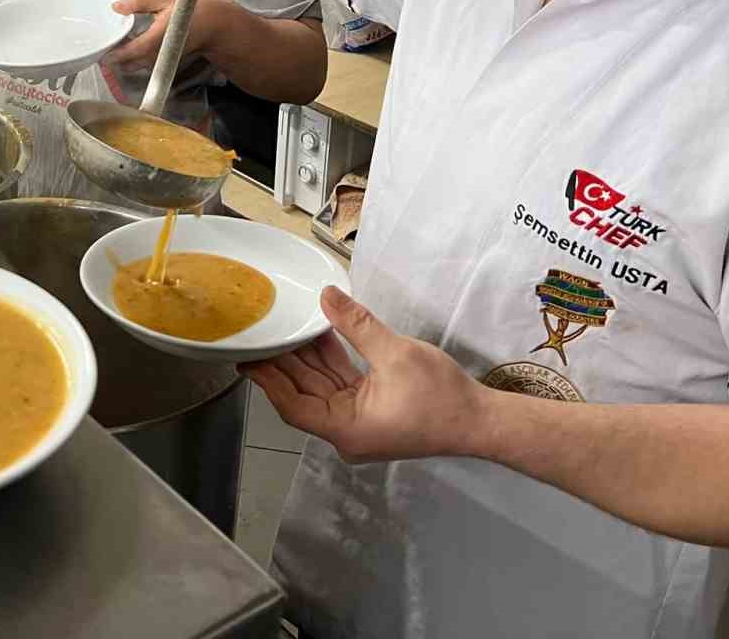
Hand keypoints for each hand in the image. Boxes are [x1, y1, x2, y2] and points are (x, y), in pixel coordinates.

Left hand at [106, 0, 230, 72]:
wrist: (217, 25)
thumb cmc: (193, 9)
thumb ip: (139, 2)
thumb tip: (117, 7)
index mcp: (159, 36)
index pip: (133, 51)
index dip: (116, 55)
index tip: (102, 54)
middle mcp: (161, 52)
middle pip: (131, 64)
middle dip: (116, 60)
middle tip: (104, 49)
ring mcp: (165, 59)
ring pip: (138, 66)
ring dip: (125, 60)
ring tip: (115, 47)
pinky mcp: (167, 61)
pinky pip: (146, 64)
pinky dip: (135, 59)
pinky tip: (130, 48)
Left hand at [242, 286, 490, 463]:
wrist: (480, 420)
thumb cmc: (441, 396)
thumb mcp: (394, 352)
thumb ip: (356, 324)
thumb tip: (327, 295)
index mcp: (345, 429)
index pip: (293, 406)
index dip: (269, 381)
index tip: (248, 360)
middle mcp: (346, 431)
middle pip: (304, 395)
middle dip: (285, 364)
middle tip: (263, 334)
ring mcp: (359, 423)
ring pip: (322, 388)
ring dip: (308, 359)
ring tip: (287, 327)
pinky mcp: (371, 412)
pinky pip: (341, 386)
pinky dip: (331, 363)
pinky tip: (319, 335)